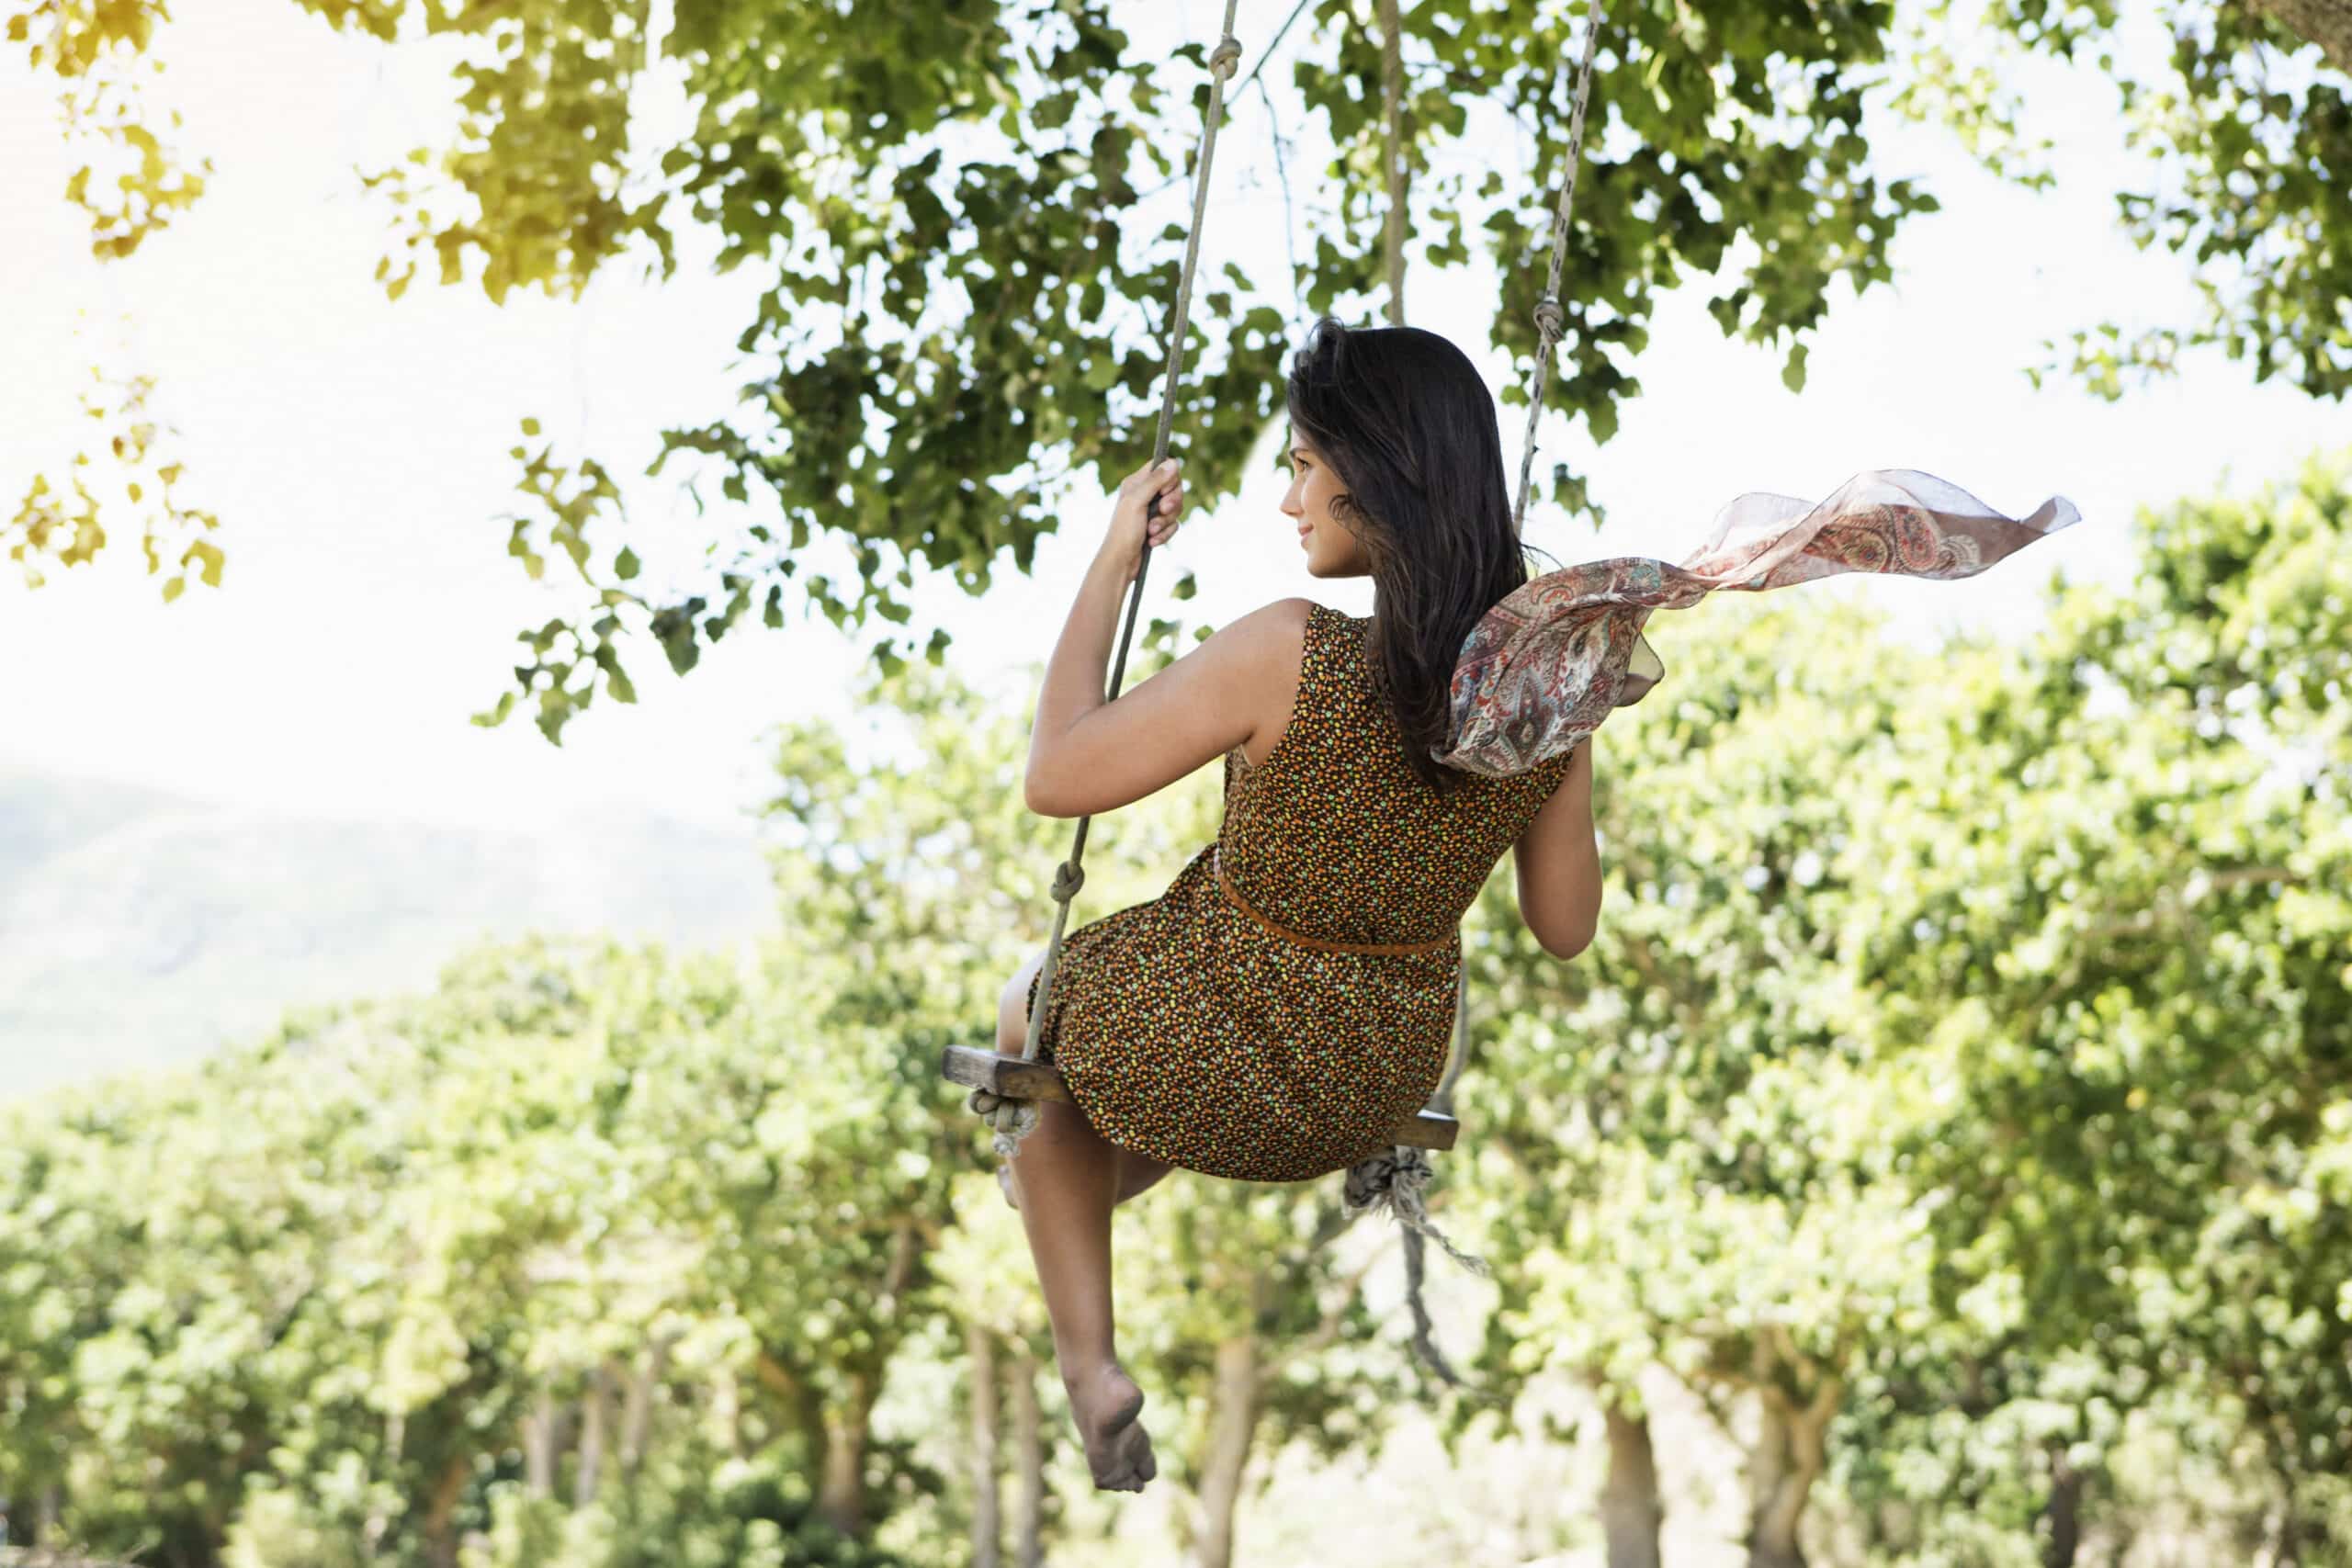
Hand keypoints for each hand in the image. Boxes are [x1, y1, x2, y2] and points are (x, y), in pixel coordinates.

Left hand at [1098, 456, 1185, 586]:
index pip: (1162, 466)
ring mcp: (1152, 511)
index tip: (1164, 490)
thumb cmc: (1124, 530)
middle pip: (1174, 487)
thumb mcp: (1137, 501)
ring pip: (1176, 508)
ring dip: (1165, 522)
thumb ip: (1155, 481)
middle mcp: (1145, 494)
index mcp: (1136, 482)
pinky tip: (1152, 541)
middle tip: (1162, 510)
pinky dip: (1165, 534)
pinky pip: (1174, 524)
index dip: (1170, 477)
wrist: (1121, 561)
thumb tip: (1173, 462)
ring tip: (1151, 531)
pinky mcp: (1158, 526)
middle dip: (1172, 502)